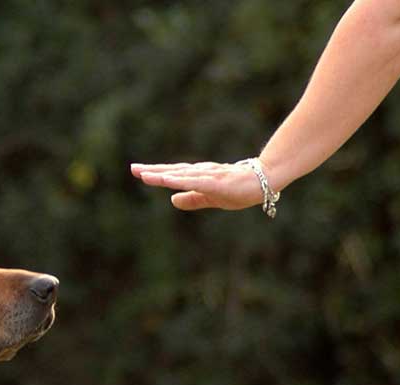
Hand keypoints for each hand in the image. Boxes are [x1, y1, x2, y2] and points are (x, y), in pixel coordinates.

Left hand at [130, 161, 264, 210]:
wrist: (267, 180)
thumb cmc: (240, 188)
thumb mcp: (211, 197)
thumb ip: (192, 199)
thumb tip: (171, 200)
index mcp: (198, 177)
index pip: (173, 174)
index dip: (155, 172)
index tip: (137, 170)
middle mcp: (201, 173)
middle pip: (173, 171)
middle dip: (153, 170)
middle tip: (133, 168)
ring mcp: (209, 177)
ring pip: (182, 176)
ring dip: (164, 175)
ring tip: (145, 175)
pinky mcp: (218, 183)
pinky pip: (196, 182)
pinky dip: (182, 181)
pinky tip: (169, 181)